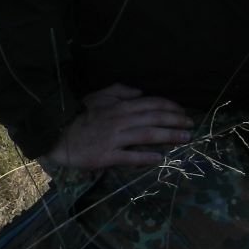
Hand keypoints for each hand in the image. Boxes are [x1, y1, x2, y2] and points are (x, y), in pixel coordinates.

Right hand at [42, 83, 195, 169]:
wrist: (56, 134)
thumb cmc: (80, 115)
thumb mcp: (98, 96)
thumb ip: (119, 91)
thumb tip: (139, 91)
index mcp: (120, 106)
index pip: (151, 104)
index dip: (170, 107)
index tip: (183, 111)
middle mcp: (121, 120)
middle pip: (154, 118)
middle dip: (176, 120)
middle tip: (191, 125)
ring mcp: (114, 138)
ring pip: (147, 135)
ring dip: (169, 136)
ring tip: (185, 138)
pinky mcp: (107, 155)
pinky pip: (130, 156)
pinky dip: (146, 157)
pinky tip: (160, 157)